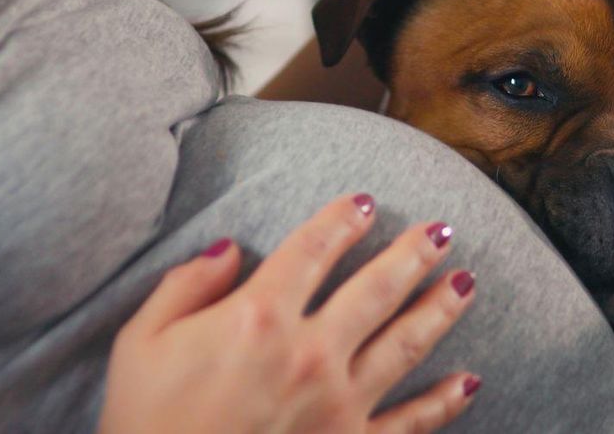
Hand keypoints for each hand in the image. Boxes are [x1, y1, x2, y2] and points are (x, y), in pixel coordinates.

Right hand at [98, 194, 479, 433]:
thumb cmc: (145, 423)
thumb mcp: (143, 341)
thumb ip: (188, 283)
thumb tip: (230, 247)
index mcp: (258, 318)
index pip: (313, 249)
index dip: (342, 219)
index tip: (365, 202)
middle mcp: (308, 353)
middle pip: (375, 288)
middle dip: (413, 254)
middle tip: (441, 230)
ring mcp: (337, 406)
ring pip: (404, 344)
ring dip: (440, 309)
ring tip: (467, 280)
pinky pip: (410, 425)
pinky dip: (443, 403)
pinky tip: (470, 381)